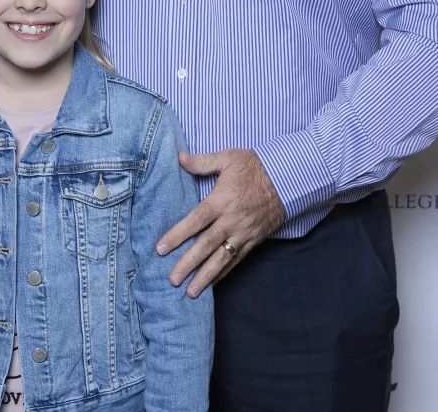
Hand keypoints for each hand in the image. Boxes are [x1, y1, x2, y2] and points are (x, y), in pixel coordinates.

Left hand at [156, 149, 285, 297]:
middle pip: (206, 246)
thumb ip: (202, 161)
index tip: (161, 249)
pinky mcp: (254, 240)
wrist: (288, 179)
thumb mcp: (227, 158)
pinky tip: (213, 283)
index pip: (195, 222)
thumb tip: (179, 158)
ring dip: (206, 277)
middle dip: (188, 264)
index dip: (177, 235)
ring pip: (222, 259)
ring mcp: (244, 233)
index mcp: (221, 201)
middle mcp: (231, 221)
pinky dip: (224, 273)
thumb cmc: (254, 167)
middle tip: (172, 279)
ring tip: (191, 292)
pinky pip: (237, 260)